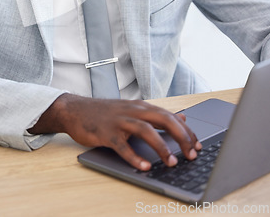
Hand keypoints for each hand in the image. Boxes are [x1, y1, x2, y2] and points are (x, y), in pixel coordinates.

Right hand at [28, 93, 201, 170]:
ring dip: (161, 147)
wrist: (76, 110)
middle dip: (181, 137)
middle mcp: (133, 111)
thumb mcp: (134, 110)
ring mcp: (119, 121)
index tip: (198, 146)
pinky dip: (134, 157)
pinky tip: (144, 167)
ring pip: (145, 130)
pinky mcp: (106, 133)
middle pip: (163, 119)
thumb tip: (183, 118)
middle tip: (192, 154)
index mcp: (142, 107)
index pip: (170, 116)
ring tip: (172, 162)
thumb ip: (158, 115)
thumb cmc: (106, 113)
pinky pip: (122, 146)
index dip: (187, 131)